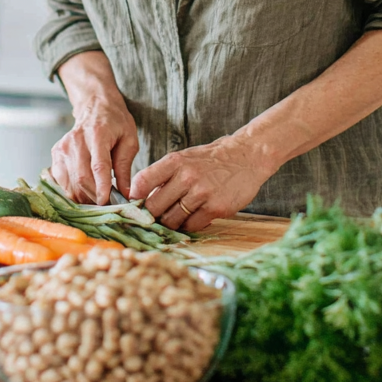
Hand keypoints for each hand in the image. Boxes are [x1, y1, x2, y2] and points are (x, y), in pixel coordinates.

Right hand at [52, 52, 138, 204]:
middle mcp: (77, 140)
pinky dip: (73, 192)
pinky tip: (84, 191)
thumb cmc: (116, 122)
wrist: (95, 105)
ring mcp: (63, 147)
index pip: (98, 166)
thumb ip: (126, 166)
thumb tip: (127, 194)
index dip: (102, 187)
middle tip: (108, 206)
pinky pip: (61, 181)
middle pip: (82, 178)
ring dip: (84, 198)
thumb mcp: (129, 140)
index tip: (107, 202)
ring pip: (70, 183)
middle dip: (95, 198)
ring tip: (97, 200)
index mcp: (98, 134)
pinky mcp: (56, 154)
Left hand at [128, 135, 272, 232]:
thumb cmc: (211, 159)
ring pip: (172, 220)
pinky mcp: (215, 208)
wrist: (246, 156)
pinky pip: (192, 226)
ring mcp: (201, 193)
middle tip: (157, 216)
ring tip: (179, 214)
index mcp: (175, 161)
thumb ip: (164, 176)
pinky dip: (190, 225)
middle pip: (154, 207)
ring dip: (172, 222)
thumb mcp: (185, 158)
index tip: (135, 205)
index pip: (142, 181)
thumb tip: (141, 199)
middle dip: (153, 215)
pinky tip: (196, 215)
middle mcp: (186, 176)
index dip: (134, 197)